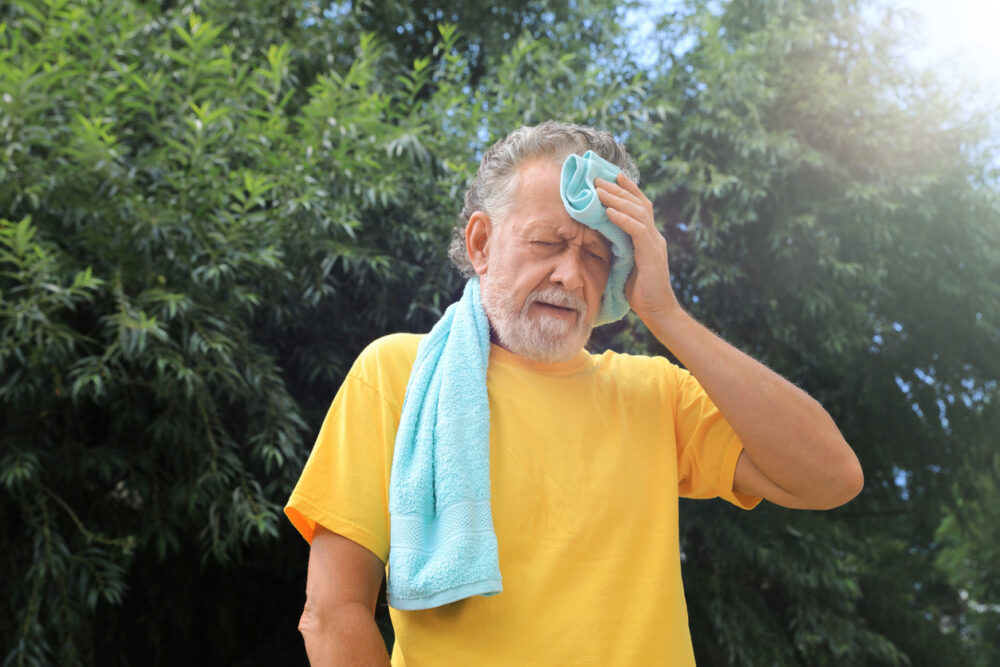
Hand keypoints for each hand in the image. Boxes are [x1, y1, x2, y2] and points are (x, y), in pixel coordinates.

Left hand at [595, 174, 680, 324]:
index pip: (641, 206)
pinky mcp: (651, 254)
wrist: (657, 311)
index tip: (612, 176)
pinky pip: (637, 230)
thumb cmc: (639, 291)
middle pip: (638, 204)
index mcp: (650, 237)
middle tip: (598, 178)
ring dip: (616, 199)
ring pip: (637, 212)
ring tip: (599, 190)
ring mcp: (655, 244)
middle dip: (618, 189)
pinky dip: (622, 219)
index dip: (628, 189)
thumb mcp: (625, 263)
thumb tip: (599, 235)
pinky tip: (608, 211)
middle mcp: (655, 236)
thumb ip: (618, 247)